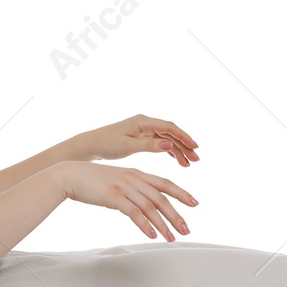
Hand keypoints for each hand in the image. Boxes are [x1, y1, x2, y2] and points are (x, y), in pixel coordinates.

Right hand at [57, 161, 197, 241]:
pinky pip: (134, 213)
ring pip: (150, 207)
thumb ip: (131, 188)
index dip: (182, 193)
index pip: (165, 183)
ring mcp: (124, 187)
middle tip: (187, 229)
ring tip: (172, 238)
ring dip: (163, 224)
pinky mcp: (113, 197)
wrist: (70, 175)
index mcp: (137, 173)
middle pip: (162, 198)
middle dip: (177, 215)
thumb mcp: (116, 181)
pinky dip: (145, 225)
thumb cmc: (92, 180)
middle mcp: (134, 179)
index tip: (195, 203)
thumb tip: (141, 204)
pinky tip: (152, 235)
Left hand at [69, 114, 200, 166]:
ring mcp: (143, 131)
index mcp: (143, 122)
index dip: (184, 137)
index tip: (195, 147)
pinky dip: (169, 152)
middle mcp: (145, 124)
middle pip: (171, 133)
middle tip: (196, 159)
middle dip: (185, 145)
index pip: (169, 128)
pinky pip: (159, 144)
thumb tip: (170, 145)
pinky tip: (177, 161)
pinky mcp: (140, 138)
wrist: (89, 146)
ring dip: (178, 150)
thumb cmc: (105, 144)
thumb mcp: (127, 146)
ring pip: (167, 140)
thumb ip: (149, 145)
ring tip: (189, 164)